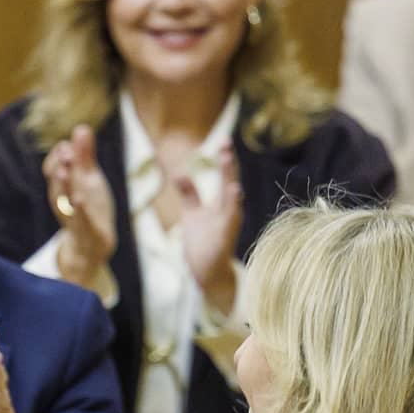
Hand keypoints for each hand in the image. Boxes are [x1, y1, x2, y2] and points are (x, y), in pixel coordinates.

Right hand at [43, 125, 117, 288]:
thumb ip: (85, 154)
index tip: (67, 145)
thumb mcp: (88, 179)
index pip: (52, 167)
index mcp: (62, 186)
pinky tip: (80, 200)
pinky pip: (80, 219)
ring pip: (63, 199)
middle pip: (56, 180)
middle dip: (60, 165)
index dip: (59, 155)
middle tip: (66, 151)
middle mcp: (62, 199)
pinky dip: (79, 210)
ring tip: (66, 171)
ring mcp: (73, 214)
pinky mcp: (86, 228)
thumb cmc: (89, 207)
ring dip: (63, 185)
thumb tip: (82, 127)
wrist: (92, 245)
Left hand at [176, 143, 242, 313]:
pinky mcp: (224, 238)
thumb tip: (179, 173)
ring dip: (230, 180)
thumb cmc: (203, 243)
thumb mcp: (193, 214)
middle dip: (228, 163)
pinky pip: (230, 220)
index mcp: (222, 204)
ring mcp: (228, 225)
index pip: (225, 177)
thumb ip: (189, 194)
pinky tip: (235, 191)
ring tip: (228, 160)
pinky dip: (233, 205)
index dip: (224, 159)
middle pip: (230, 182)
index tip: (224, 140)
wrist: (207, 272)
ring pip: (232, 200)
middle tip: (226, 143)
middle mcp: (229, 211)